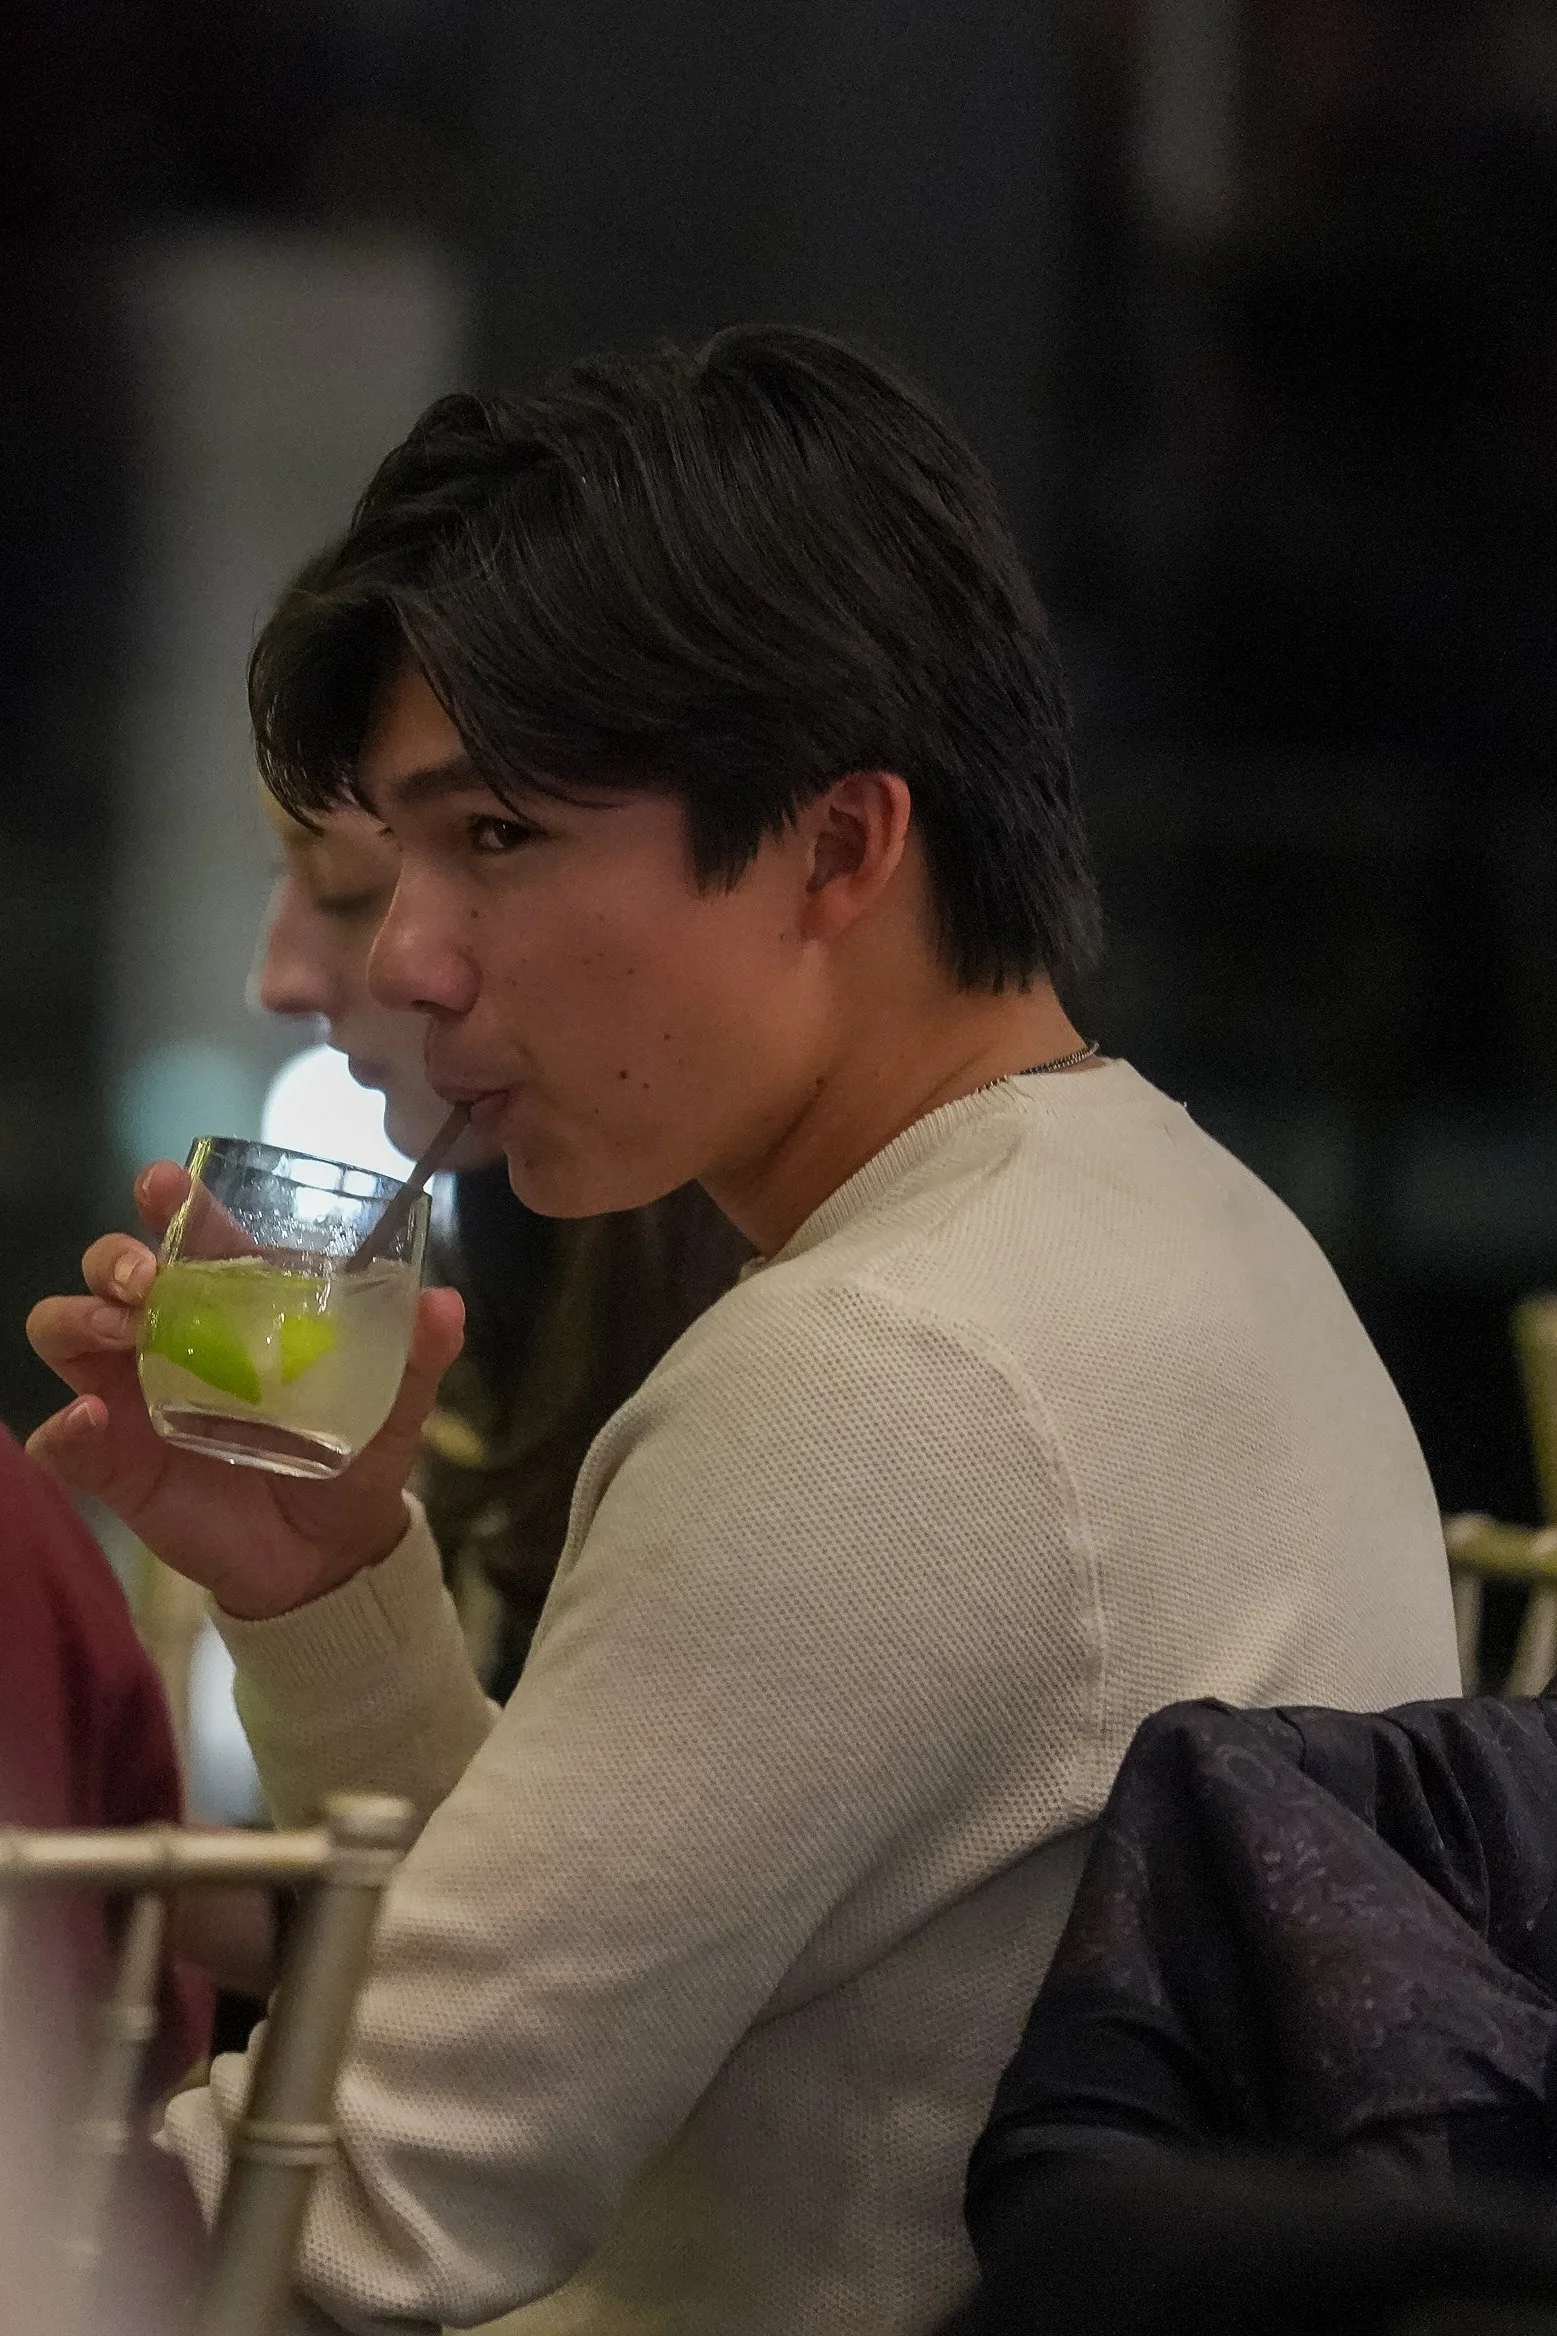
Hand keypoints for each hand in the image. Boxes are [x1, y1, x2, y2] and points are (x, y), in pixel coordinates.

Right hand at [26, 1161, 464, 1620]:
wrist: (328, 1554)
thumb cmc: (351, 1458)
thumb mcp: (395, 1407)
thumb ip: (416, 1356)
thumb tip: (444, 1303)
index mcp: (235, 1304)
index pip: (191, 1236)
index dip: (172, 1202)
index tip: (164, 1186)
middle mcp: (170, 1336)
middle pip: (112, 1270)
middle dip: (114, 1256)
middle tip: (142, 1275)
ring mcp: (131, 1396)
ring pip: (66, 1331)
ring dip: (77, 1318)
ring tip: (117, 1332)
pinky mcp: (112, 1462)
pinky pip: (61, 1439)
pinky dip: (63, 1427)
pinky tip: (90, 1421)